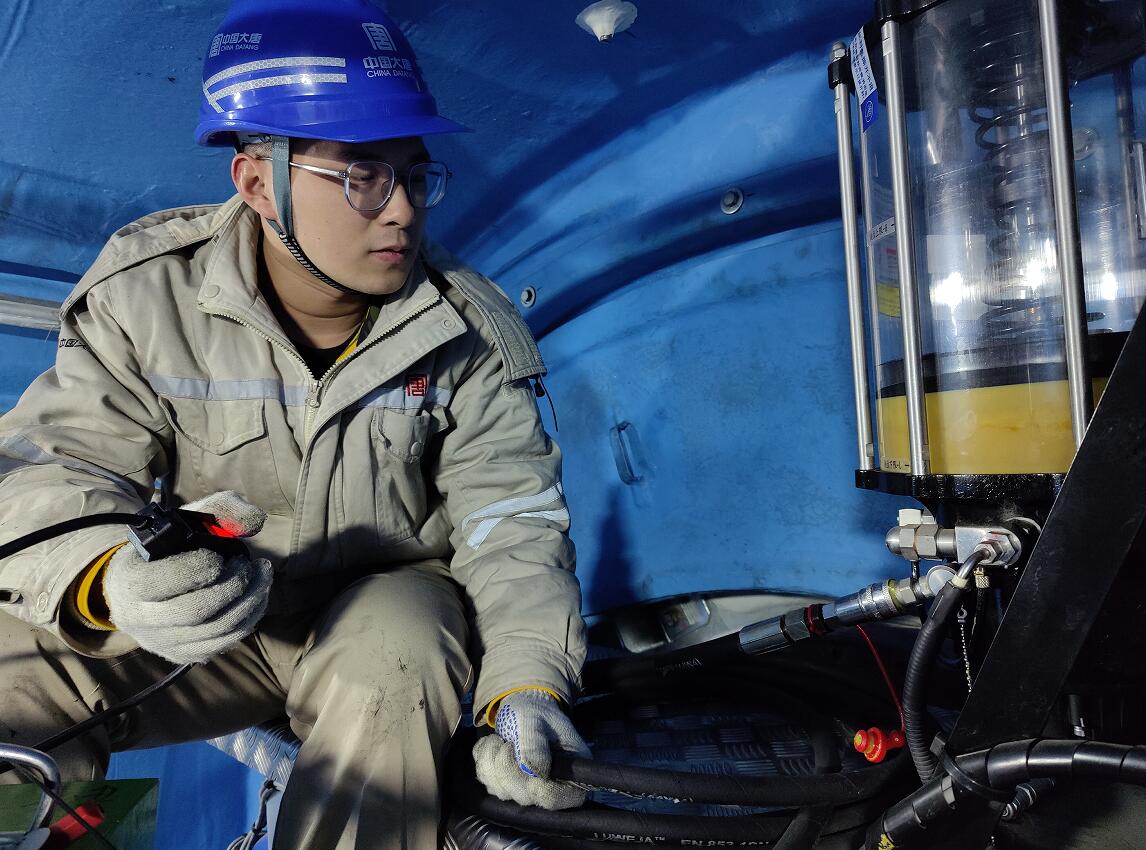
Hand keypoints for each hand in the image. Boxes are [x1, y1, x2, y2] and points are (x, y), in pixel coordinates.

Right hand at [104, 491, 272, 663]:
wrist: (139, 584)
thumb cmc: (167, 546)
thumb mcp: (186, 518)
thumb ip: (221, 509)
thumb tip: (255, 521)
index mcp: (131, 580)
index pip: (165, 580)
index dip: (200, 567)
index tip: (220, 556)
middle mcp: (139, 617)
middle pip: (196, 611)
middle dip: (234, 586)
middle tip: (249, 566)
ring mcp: (159, 640)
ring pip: (214, 631)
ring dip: (250, 602)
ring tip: (262, 577)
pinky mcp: (179, 654)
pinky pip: (221, 644)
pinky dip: (247, 620)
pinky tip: (256, 598)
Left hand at [472, 689, 590, 809]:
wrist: (522, 706)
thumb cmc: (534, 710)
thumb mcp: (533, 719)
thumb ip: (533, 745)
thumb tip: (533, 773)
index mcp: (571, 770)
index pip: (562, 798)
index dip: (543, 791)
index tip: (528, 769)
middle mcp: (552, 784)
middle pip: (525, 797)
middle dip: (508, 768)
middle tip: (507, 743)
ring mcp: (527, 787)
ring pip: (502, 792)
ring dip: (492, 763)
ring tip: (498, 739)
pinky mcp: (507, 784)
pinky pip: (488, 782)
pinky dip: (484, 761)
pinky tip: (492, 744)